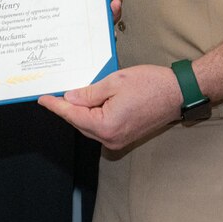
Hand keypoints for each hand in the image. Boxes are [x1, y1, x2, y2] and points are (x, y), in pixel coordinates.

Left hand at [38, 64, 181, 149]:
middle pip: (80, 123)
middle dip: (67, 109)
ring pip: (90, 126)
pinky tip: (90, 103)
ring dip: (81, 112)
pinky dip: (93, 116)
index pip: (73, 115)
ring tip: (72, 96)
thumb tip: (70, 98)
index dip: (56, 106)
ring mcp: (119, 140)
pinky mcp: (125, 137)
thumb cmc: (152, 84)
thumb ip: (89, 92)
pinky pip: (101, 127)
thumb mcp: (115, 81)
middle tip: (55, 94)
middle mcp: (111, 138)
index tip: (43, 99)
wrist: (179, 93)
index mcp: (107, 125)